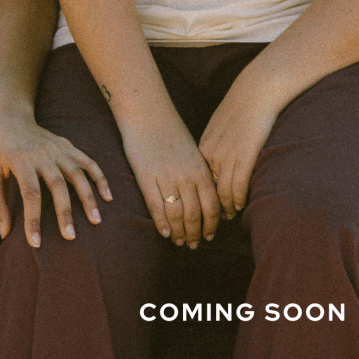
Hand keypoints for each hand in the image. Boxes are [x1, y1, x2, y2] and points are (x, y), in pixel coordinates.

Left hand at [0, 104, 110, 247]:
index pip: (30, 193)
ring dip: (88, 196)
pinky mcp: (67, 146)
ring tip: (96, 220)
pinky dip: (99, 177)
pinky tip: (107, 195)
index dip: (33, 219)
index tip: (36, 243)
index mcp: (21, 160)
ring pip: (78, 173)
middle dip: (65, 212)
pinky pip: (87, 162)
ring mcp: (58, 149)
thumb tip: (4, 233)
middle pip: (58, 185)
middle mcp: (43, 154)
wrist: (9, 114)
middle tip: (70, 237)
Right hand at [119, 108, 219, 248]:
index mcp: (201, 170)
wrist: (148, 113)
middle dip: (196, 233)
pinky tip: (164, 233)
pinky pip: (156, 207)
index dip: (212, 225)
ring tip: (179, 242)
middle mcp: (187, 177)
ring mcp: (166, 178)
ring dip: (179, 233)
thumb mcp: (193, 152)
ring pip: (176, 215)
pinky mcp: (146, 178)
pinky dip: (161, 223)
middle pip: (195, 215)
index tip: (210, 236)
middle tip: (194, 245)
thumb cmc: (171, 132)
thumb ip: (199, 174)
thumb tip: (205, 197)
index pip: (212, 206)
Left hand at [199, 77, 280, 219]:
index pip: (198, 181)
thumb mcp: (219, 126)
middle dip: (208, 209)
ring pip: (222, 192)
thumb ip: (216, 145)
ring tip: (228, 218)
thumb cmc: (241, 107)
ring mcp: (228, 156)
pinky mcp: (244, 157)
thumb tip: (216, 161)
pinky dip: (237, 199)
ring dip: (225, 208)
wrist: (256, 91)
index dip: (200, 197)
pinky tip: (240, 206)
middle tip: (213, 221)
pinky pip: (238, 186)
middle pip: (207, 190)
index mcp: (204, 147)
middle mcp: (212, 154)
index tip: (202, 209)